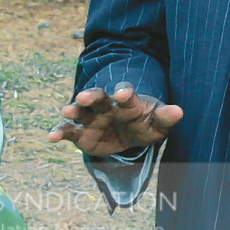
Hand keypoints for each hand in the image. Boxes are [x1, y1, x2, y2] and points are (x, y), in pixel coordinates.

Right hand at [48, 84, 181, 156]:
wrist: (130, 133)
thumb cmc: (146, 123)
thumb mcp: (158, 122)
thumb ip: (166, 117)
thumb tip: (178, 111)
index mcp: (127, 101)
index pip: (126, 94)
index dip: (124, 92)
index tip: (122, 93)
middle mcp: (106, 106)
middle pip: (98, 97)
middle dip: (91, 96)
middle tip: (83, 96)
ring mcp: (91, 118)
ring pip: (80, 111)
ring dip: (73, 109)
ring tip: (67, 111)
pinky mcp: (80, 133)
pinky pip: (68, 131)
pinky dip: (59, 132)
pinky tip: (51, 137)